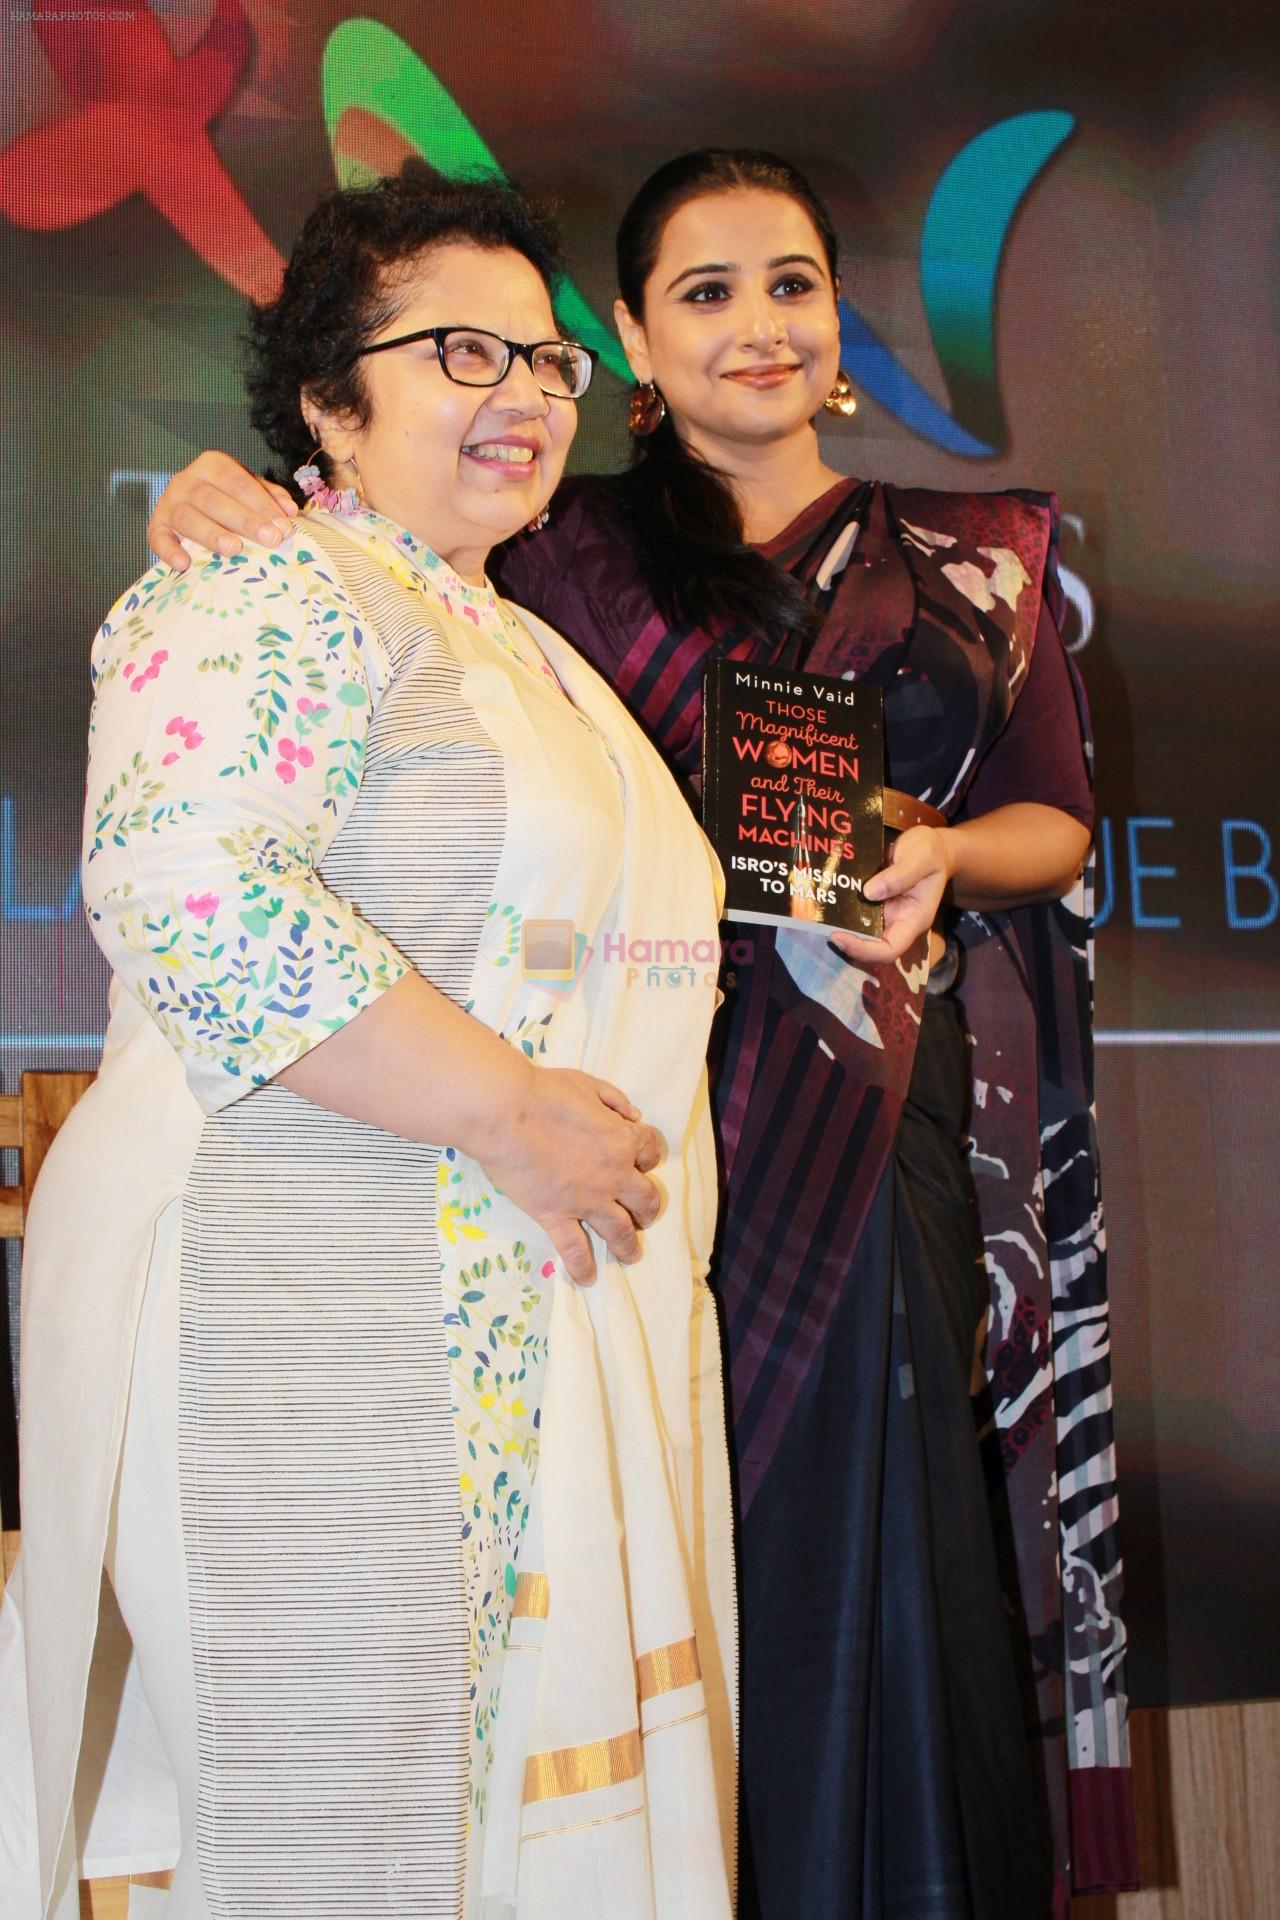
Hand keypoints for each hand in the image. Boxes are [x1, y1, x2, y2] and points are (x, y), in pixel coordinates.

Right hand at [148, 451, 296, 571]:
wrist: (186, 506)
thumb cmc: (226, 498)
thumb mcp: (247, 490)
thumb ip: (268, 496)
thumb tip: (289, 510)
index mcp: (212, 465)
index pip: (238, 481)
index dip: (262, 504)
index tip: (283, 527)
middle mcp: (187, 481)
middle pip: (215, 500)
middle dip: (245, 520)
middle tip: (270, 540)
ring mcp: (169, 503)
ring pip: (188, 517)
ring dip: (211, 534)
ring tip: (234, 550)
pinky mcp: (157, 526)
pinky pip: (158, 538)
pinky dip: (169, 551)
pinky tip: (184, 564)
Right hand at [479, 1066, 665, 1286]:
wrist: (506, 1112)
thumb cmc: (545, 1093)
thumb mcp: (588, 1084)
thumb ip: (615, 1101)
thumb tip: (635, 1115)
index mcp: (622, 1139)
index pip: (652, 1151)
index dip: (650, 1155)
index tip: (644, 1160)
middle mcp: (613, 1175)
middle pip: (646, 1198)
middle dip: (648, 1208)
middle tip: (643, 1215)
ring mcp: (586, 1200)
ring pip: (620, 1231)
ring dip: (630, 1245)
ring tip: (632, 1255)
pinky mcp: (556, 1215)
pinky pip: (575, 1249)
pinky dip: (583, 1267)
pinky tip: (587, 1278)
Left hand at [831, 824, 951, 963]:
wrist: (929, 845)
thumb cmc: (930, 852)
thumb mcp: (921, 857)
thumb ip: (900, 875)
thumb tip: (869, 893)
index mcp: (914, 919)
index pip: (890, 949)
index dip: (863, 949)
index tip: (838, 936)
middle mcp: (897, 922)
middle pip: (870, 946)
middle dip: (845, 940)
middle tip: (820, 924)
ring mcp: (884, 913)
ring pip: (859, 931)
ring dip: (838, 925)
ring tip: (817, 912)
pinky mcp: (873, 902)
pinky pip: (855, 911)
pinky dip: (840, 909)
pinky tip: (824, 898)